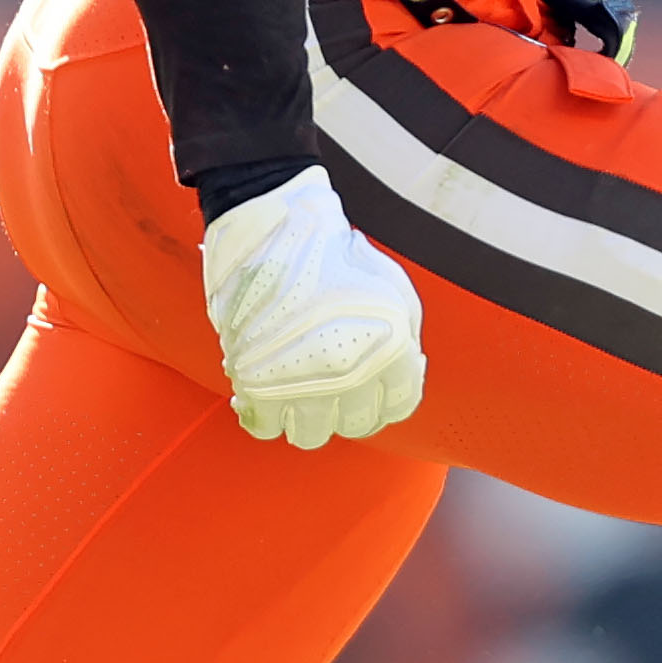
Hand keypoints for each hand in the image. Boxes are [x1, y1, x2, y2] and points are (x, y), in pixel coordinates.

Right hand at [200, 165, 427, 446]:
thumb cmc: (334, 251)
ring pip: (312, 434)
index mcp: (390, 349)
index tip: (374, 382)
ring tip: (301, 387)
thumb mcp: (393, 287)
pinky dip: (268, 416)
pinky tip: (268, 392)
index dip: (387, 393)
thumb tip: (405, 372)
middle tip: (335, 382)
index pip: (400, 405)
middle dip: (351, 405)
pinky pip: (267, 428)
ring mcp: (301, 382)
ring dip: (309, 414)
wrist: (274, 228)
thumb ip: (406, 335)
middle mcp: (350, 374)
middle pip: (358, 424)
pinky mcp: (256, 382)